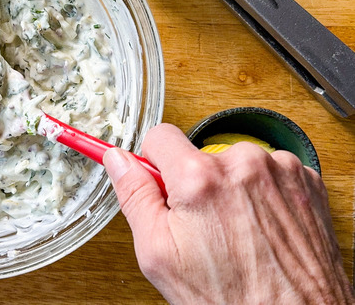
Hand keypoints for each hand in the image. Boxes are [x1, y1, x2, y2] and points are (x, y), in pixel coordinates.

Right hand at [103, 123, 353, 303]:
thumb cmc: (229, 296)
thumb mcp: (159, 253)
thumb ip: (134, 196)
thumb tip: (117, 160)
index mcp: (200, 178)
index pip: (160, 136)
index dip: (153, 163)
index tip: (160, 183)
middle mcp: (243, 163)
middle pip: (199, 154)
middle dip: (194, 183)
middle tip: (202, 227)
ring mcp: (279, 170)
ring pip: (234, 163)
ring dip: (231, 188)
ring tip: (238, 233)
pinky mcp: (306, 180)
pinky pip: (269, 172)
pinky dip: (262, 194)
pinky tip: (261, 228)